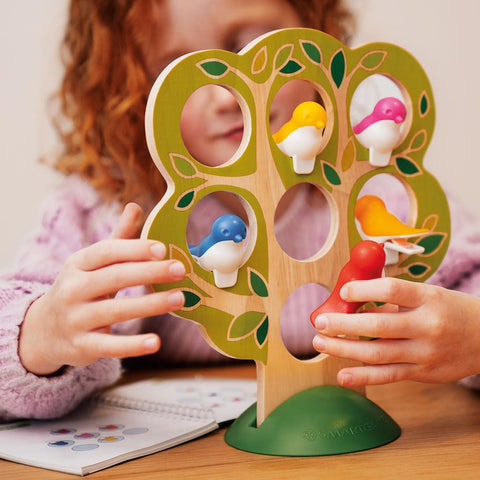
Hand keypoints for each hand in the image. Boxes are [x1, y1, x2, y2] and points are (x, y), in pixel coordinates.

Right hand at [19, 203, 185, 375]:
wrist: (43, 331)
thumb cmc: (80, 290)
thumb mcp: (92, 264)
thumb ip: (118, 239)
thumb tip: (136, 206)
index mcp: (78, 264)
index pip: (106, 252)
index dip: (134, 249)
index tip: (163, 248)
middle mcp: (73, 289)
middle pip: (114, 277)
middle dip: (149, 272)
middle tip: (180, 269)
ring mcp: (75, 319)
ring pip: (115, 311)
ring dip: (150, 305)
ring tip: (181, 298)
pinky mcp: (81, 346)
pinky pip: (109, 346)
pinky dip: (132, 346)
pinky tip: (156, 342)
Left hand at [312, 277, 479, 386]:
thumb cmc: (449, 311)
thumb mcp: (426, 296)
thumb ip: (392, 301)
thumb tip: (352, 303)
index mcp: (428, 298)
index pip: (392, 289)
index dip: (364, 289)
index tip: (343, 292)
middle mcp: (428, 325)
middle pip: (379, 325)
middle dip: (344, 325)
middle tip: (320, 322)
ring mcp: (425, 352)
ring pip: (378, 353)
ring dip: (344, 349)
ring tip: (320, 343)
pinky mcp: (423, 373)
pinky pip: (389, 376)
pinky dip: (363, 377)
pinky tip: (342, 375)